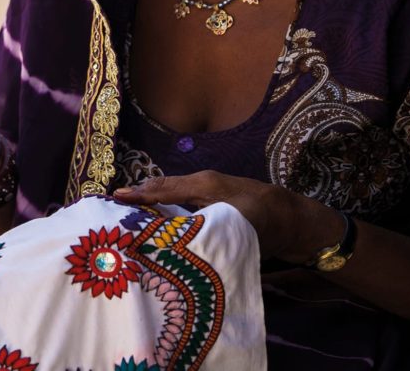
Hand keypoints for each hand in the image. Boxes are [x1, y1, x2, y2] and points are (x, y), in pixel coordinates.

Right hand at [113, 170, 329, 261]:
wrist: (296, 221)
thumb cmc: (264, 215)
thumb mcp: (228, 215)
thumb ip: (194, 214)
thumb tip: (161, 218)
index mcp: (202, 183)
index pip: (162, 187)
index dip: (138, 194)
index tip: (113, 198)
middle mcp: (202, 188)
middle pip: (163, 190)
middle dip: (139, 198)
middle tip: (113, 209)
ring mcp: (209, 198)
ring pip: (172, 200)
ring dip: (152, 206)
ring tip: (128, 217)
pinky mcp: (216, 211)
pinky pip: (183, 209)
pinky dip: (167, 213)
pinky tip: (160, 227)